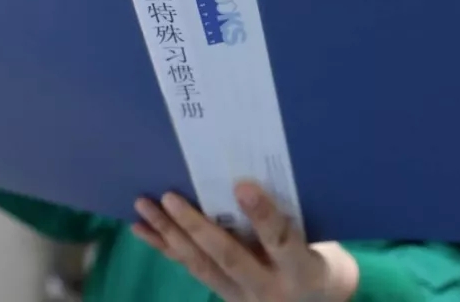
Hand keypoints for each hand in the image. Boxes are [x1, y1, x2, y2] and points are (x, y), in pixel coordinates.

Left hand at [132, 182, 358, 301]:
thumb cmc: (317, 257)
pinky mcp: (224, 297)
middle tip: (171, 197)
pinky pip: (192, 269)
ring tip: (145, 206)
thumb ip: (289, 215)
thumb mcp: (315, 238)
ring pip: (201, 265)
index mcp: (300, 268)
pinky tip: (143, 229)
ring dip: (169, 235)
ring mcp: (242, 297)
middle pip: (229, 257)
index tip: (243, 186)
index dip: (262, 214)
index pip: (280, 240)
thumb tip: (255, 169)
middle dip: (196, 227)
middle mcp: (268, 287)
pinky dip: (165, 247)